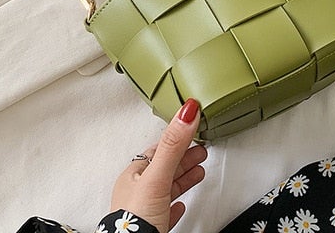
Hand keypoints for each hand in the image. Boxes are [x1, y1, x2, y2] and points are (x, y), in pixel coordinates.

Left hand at [110, 99, 206, 232]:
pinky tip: (180, 207)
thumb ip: (172, 146)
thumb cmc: (134, 222)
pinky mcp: (152, 229)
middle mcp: (137, 192)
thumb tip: (186, 113)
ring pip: (167, 188)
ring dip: (184, 179)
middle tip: (201, 150)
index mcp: (134, 175)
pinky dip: (175, 206)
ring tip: (198, 172)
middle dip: (184, 158)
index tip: (192, 131)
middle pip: (165, 168)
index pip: (158, 150)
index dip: (177, 141)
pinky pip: (165, 213)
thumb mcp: (157, 176)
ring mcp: (144, 211)